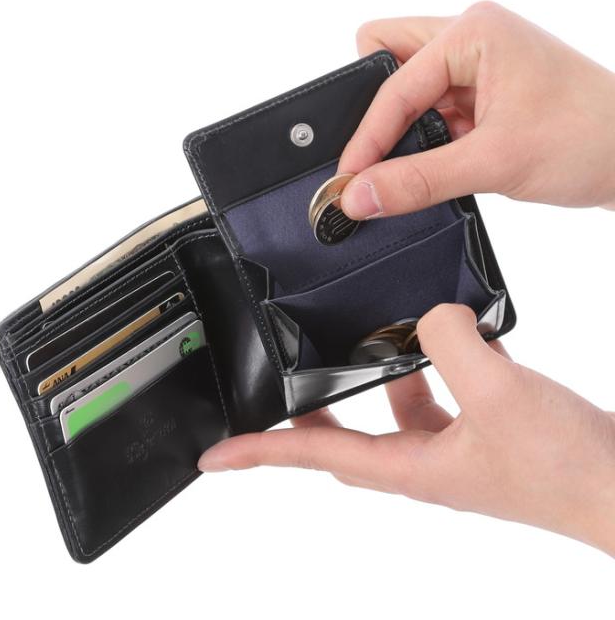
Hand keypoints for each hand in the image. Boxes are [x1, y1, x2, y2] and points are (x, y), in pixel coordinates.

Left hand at [199, 304, 614, 555]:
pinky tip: (451, 335)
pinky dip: (436, 364)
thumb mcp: (497, 391)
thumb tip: (432, 316)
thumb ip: (450, 341)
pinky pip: (441, 392)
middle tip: (290, 377)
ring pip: (396, 407)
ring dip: (381, 375)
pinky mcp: (481, 430)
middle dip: (312, 407)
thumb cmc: (568, 469)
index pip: (314, 455)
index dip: (259, 452)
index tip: (216, 454)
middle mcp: (423, 461)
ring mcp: (452, 447)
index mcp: (410, 467)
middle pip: (344, 434)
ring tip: (374, 338)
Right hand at [337, 1, 614, 218]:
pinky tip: (429, 167)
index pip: (393, 83)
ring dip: (399, 130)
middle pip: (387, 59)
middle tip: (371, 159)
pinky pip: (430, 111)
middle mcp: (470, 39)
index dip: (367, 136)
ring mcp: (476, 66)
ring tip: (404, 167)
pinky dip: (421, 142)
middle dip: (373, 112)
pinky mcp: (482, 94)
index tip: (348, 180)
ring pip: (407, 88)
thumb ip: (417, 180)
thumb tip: (358, 195)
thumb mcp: (494, 162)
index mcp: (473, 33)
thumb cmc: (591, 138)